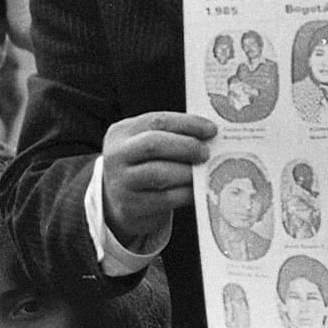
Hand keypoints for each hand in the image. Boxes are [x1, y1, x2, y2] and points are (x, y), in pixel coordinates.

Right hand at [101, 111, 216, 240]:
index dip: (187, 124)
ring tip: (203, 173)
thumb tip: (209, 136)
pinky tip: (197, 190)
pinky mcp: (131, 206)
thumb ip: (171, 136)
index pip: (156, 121)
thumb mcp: (147, 145)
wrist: (122, 201)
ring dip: (187, 172)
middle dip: (186, 146)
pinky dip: (186, 193)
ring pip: (159, 173)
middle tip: (206, 153)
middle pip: (153, 144)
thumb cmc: (144, 166)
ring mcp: (121, 182)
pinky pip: (165, 198)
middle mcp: (116, 155)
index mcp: (122, 132)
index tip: (211, 130)